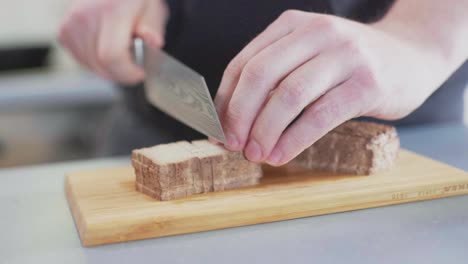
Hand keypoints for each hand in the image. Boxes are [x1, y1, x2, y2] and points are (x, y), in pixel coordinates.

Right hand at [59, 0, 167, 83]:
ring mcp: (71, 24)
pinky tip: (106, 50)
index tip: (139, 73)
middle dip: (121, 73)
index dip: (127, 72)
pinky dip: (96, 63)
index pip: (112, 56)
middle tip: (134, 66)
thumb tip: (154, 42)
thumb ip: (153, 27)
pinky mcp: (64, 31)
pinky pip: (81, 60)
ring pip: (90, 66)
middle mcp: (86, 17)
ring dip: (109, 69)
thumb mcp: (152, 8)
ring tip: (121, 53)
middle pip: (101, 64)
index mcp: (111, 11)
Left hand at [214, 10, 448, 165]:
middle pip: (261, 75)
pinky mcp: (367, 83)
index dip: (226, 100)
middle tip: (233, 145)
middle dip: (240, 116)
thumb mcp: (309, 56)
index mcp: (293, 25)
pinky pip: (320, 115)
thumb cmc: (349, 63)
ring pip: (288, 95)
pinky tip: (281, 155)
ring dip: (265, 131)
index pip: (244, 63)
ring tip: (256, 154)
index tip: (218, 129)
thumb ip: (275, 78)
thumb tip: (232, 120)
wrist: (411, 55)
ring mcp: (345, 55)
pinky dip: (294, 139)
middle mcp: (317, 33)